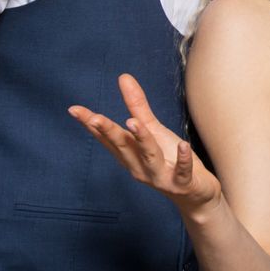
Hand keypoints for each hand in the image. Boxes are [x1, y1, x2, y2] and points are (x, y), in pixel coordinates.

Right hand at [69, 73, 221, 213]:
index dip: (91, 124)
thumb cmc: (169, 159)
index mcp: (130, 154)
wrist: (194, 193)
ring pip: (149, 157)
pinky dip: (182, 159)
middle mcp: (139, 166)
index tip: (74, 109)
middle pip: (122, 146)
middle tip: (94, 118)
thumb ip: (137, 106)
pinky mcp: (181, 182)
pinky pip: (181, 171)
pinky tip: (184, 145)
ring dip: (141, 140)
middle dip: (109, 132)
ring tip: (133, 123)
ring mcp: (160, 176)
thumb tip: (123, 77)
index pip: (107, 137)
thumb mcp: (153, 130)